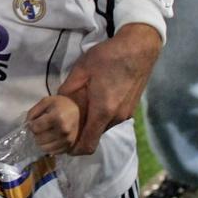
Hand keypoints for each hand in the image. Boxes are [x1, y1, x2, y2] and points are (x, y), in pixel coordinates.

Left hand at [26, 95, 79, 154]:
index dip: (31, 125)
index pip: (35, 128)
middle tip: (40, 128)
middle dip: (36, 134)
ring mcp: (67, 141)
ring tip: (45, 134)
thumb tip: (27, 125)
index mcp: (58, 118)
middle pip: (39, 139)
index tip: (35, 121)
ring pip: (44, 148)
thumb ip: (33, 112)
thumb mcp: (45, 102)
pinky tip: (51, 139)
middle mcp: (64, 131)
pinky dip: (49, 147)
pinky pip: (52, 152)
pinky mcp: (69, 147)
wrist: (79, 111)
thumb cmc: (61, 105)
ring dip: (41, 142)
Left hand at [58, 23, 161, 154]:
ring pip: (103, 128)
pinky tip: (93, 103)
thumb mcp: (81, 70)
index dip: (73, 150)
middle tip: (63, 126)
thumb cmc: (108, 57)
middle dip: (79, 136)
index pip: (87, 144)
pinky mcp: (130, 109)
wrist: (139, 48)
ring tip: (77, 112)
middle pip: (94, 137)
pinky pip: (111, 120)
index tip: (61, 146)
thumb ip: (68, 90)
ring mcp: (126, 114)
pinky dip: (100, 118)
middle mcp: (116, 118)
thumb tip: (57, 103)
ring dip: (90, 125)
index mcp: (103, 111)